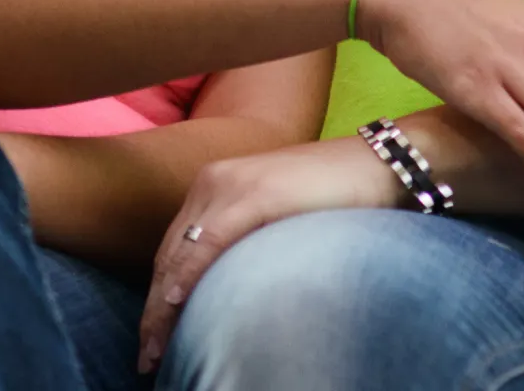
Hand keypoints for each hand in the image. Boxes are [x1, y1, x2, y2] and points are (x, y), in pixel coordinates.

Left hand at [138, 140, 400, 371]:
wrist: (377, 165)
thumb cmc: (334, 200)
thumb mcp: (276, 222)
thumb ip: (245, 245)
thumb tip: (226, 294)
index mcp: (214, 188)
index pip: (173, 253)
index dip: (157, 300)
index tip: (151, 341)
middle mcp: (213, 182)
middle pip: (169, 257)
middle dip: (154, 312)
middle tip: (146, 358)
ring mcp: (231, 184)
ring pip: (182, 254)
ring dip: (164, 306)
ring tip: (156, 348)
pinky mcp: (256, 192)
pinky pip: (212, 239)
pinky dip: (191, 272)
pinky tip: (177, 300)